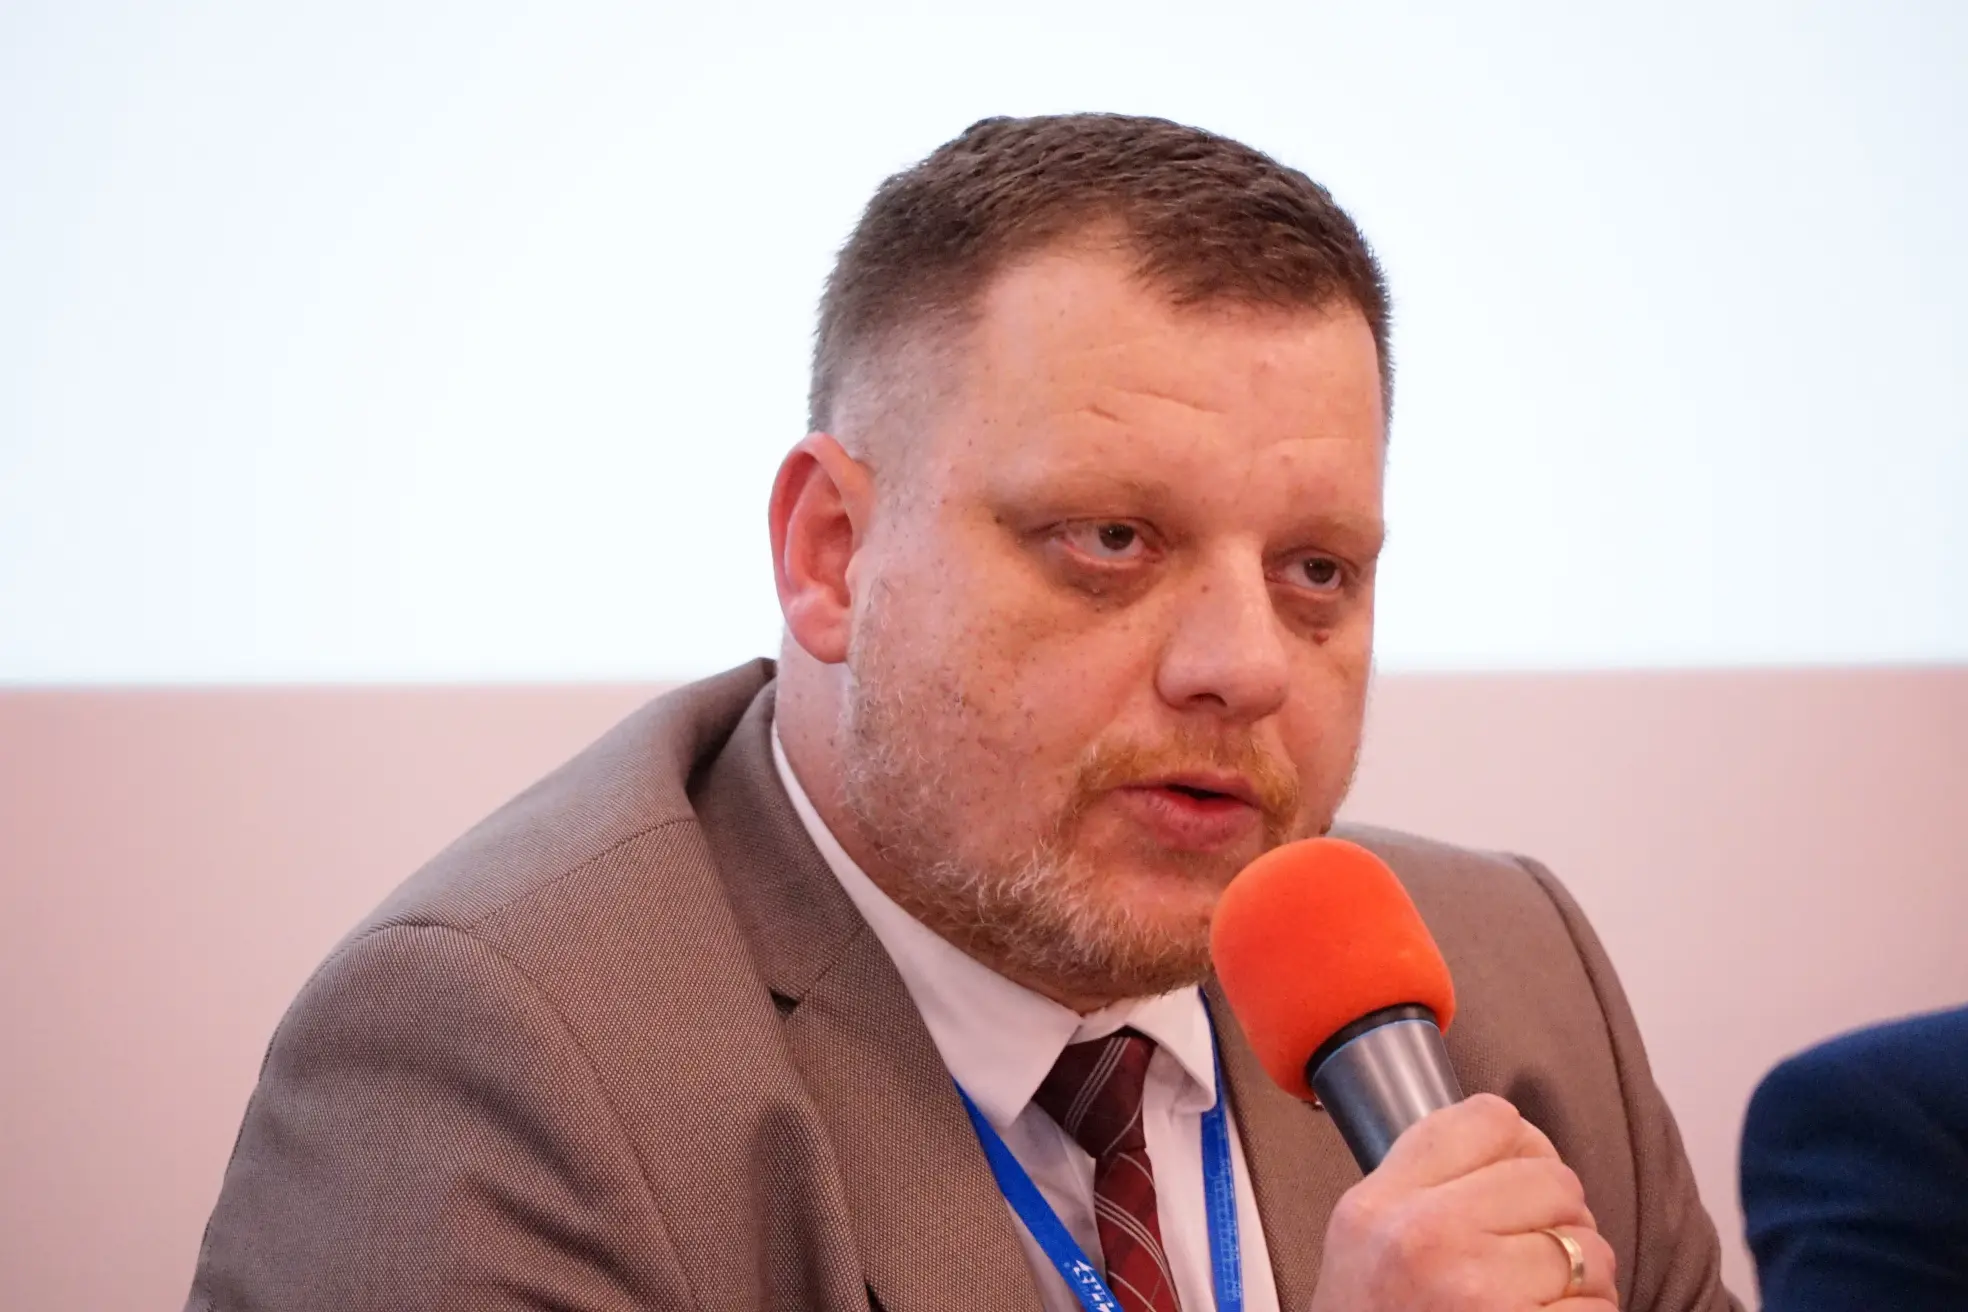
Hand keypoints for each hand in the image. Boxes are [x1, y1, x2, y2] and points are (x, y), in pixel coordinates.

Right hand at [1307, 1093, 1618, 1309]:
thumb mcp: (1364, 1233)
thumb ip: (1425, 1178)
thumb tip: (1524, 1143)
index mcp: (1384, 1202)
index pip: (1491, 1120)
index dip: (1522, 1149)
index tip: (1515, 1187)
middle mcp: (1427, 1237)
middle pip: (1555, 1181)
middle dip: (1559, 1221)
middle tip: (1527, 1262)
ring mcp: (1480, 1293)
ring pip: (1593, 1250)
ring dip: (1581, 1283)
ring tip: (1533, 1306)